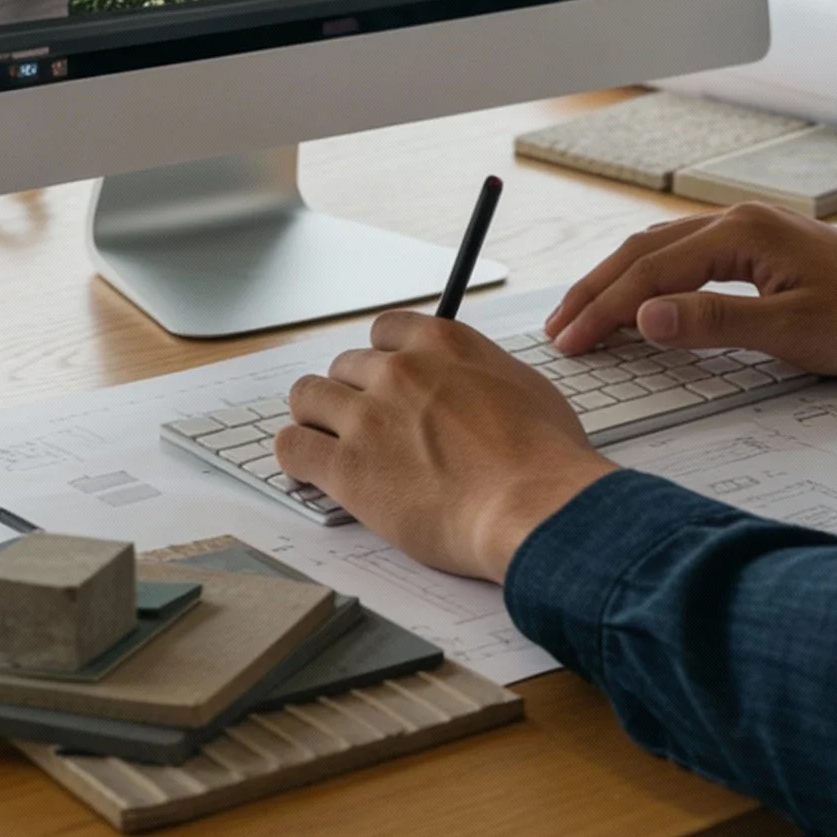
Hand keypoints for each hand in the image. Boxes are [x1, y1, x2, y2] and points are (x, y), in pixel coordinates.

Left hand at [275, 311, 614, 582]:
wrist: (532, 505)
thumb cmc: (544, 456)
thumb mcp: (523, 386)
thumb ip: (481, 374)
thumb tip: (473, 385)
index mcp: (442, 343)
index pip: (385, 330)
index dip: (382, 357)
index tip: (384, 378)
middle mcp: (399, 370)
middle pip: (345, 365)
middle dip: (352, 393)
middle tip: (364, 423)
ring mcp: (368, 416)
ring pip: (307, 396)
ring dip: (315, 417)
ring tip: (324, 440)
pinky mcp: (347, 467)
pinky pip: (292, 447)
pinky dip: (294, 456)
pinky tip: (307, 469)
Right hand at [544, 202, 836, 376]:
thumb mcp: (791, 332)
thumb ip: (712, 323)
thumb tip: (644, 316)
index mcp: (739, 234)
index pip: (649, 272)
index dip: (604, 309)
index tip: (570, 343)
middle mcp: (735, 220)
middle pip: (642, 250)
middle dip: (595, 291)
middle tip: (557, 331)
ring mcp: (745, 229)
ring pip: (659, 248)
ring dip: (616, 280)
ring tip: (582, 316)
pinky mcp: (755, 246)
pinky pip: (682, 254)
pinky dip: (647, 275)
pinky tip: (637, 297)